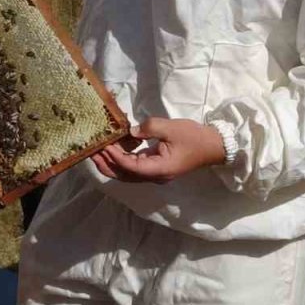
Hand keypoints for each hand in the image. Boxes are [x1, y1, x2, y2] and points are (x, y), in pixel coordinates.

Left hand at [91, 117, 226, 183]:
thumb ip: (147, 128)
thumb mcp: (171, 127)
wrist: (213, 146)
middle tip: (90, 152)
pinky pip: (134, 168)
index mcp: (159, 169)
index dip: (114, 157)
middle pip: (124, 175)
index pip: (130, 166)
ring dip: (111, 163)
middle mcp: (155, 176)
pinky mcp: (156, 168)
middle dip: (106, 164)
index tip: (103, 145)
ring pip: (127, 174)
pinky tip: (113, 148)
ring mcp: (155, 174)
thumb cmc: (193, 137)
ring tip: (96, 151)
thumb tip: (129, 131)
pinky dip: (121, 160)